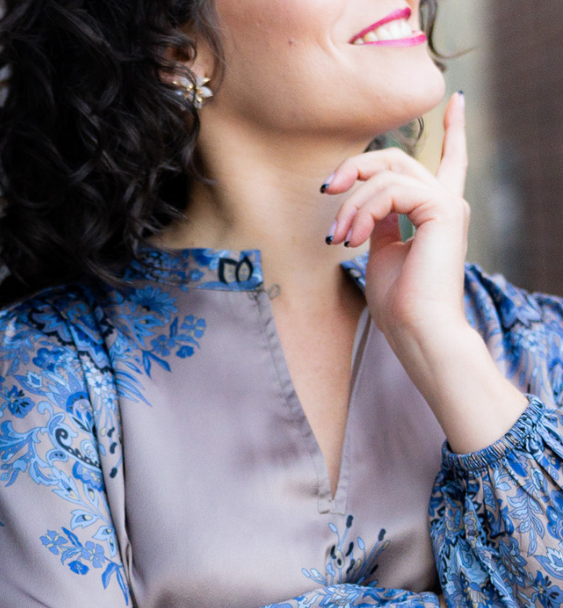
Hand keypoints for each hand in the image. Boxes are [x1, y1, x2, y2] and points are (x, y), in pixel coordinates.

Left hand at [323, 94, 527, 454]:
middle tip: (325, 190)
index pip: (450, 161)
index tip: (456, 100)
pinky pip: (391, 191)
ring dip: (352, 203)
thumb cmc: (399, 307)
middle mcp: (447, 203)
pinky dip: (363, 211)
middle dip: (355, 169)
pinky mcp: (443, 210)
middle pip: (396, 160)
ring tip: (336, 239)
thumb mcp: (381, 255)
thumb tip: (364, 203)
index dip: (454, 131)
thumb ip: (378, 223)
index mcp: (436, 213)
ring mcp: (448, 204)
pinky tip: (350, 239)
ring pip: (387, 174)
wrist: (418, 333)